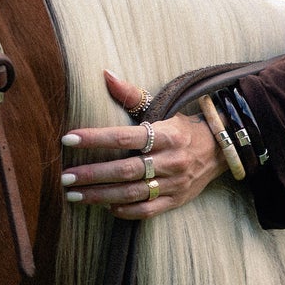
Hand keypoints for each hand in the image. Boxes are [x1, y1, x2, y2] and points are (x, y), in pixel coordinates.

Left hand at [61, 70, 225, 218]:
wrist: (219, 150)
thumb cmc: (181, 128)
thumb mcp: (161, 109)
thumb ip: (131, 95)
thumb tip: (105, 74)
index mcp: (165, 134)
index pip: (124, 137)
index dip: (94, 138)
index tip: (68, 139)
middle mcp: (171, 159)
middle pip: (124, 170)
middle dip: (92, 174)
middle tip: (65, 177)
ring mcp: (175, 183)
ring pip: (131, 193)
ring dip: (100, 195)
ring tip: (74, 195)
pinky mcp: (177, 200)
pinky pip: (147, 210)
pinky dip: (124, 210)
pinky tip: (105, 206)